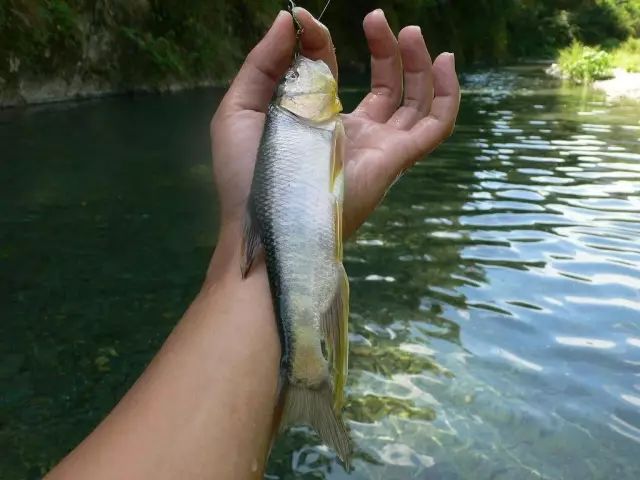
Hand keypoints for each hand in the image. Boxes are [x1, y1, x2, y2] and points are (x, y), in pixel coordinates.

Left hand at [210, 8, 459, 238]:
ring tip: (413, 33)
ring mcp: (376, 146)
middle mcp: (351, 132)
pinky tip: (445, 63)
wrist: (263, 225)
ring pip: (413, 102)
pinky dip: (448, 95)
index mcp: (315, 121)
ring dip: (417, 65)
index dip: (324, 46)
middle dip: (385, 49)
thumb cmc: (245, 174)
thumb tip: (290, 18)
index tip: (310, 23)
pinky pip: (434, 127)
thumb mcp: (242, 107)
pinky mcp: (395, 159)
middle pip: (384, 86)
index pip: (332, 75)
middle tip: (376, 18)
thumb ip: (264, 62)